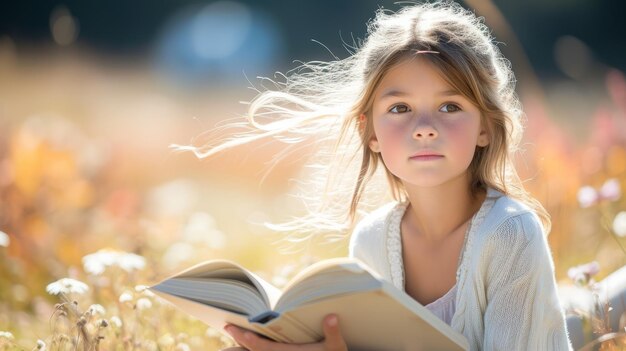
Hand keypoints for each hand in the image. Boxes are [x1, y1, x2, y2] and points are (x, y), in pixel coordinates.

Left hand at [223, 314, 347, 350]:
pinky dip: (254, 347)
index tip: (234, 329)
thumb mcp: (337, 347)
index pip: (261, 348)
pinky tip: (248, 340)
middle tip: (226, 327)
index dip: (247, 339)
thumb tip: (331, 317)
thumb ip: (333, 333)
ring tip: (232, 332)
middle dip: (239, 341)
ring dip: (244, 345)